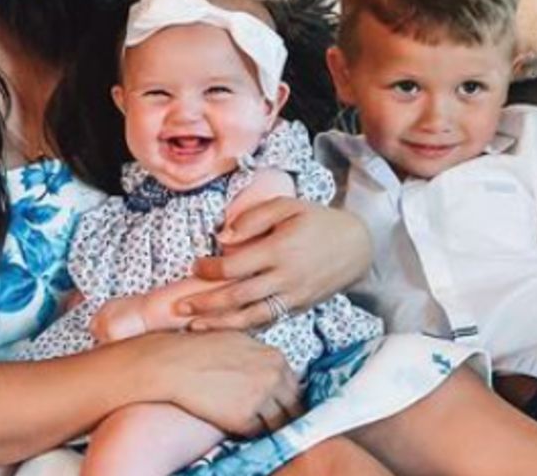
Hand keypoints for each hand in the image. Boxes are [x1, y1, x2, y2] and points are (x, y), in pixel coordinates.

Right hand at [134, 330, 299, 438]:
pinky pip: (255, 431)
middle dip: (283, 413)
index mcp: (275, 358)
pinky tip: (233, 420)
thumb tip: (273, 370)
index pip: (294, 386)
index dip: (286, 396)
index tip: (280, 403)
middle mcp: (274, 378)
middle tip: (271, 417)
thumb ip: (262, 356)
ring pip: (277, 423)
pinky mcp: (244, 418)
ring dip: (267, 424)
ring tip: (252, 420)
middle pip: (293, 406)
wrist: (173, 363)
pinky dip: (247, 430)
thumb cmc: (199, 349)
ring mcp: (261, 398)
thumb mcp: (239, 339)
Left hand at [183, 198, 369, 331]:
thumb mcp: (288, 206)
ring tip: (195, 328)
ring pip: (252, 317)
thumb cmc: (317, 220)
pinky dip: (245, 328)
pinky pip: (268, 322)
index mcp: (280, 250)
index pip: (236, 265)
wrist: (358, 246)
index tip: (196, 266)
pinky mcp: (299, 308)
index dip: (211, 269)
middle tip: (179, 308)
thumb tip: (223, 237)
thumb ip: (254, 217)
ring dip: (221, 324)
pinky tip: (225, 330)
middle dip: (206, 304)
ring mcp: (293, 297)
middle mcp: (286, 278)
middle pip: (238, 297)